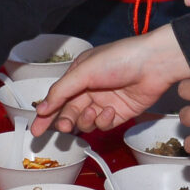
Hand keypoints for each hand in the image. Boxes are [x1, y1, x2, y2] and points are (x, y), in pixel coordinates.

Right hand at [35, 28, 189, 135]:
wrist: (154, 64)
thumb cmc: (119, 58)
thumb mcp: (84, 71)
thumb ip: (61, 91)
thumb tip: (41, 109)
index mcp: (78, 75)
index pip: (56, 97)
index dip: (45, 114)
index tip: (35, 131)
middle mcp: (89, 89)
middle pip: (68, 112)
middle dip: (64, 120)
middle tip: (65, 126)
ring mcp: (104, 102)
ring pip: (84, 121)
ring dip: (85, 120)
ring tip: (92, 112)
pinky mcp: (119, 114)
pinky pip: (104, 124)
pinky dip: (104, 120)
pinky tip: (111, 111)